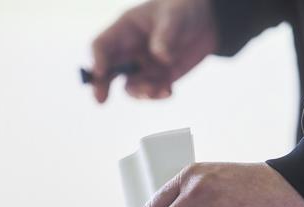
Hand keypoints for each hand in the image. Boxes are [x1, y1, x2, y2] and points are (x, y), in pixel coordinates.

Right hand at [91, 0, 217, 102]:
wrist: (206, 22)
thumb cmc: (183, 10)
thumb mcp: (175, 16)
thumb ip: (166, 35)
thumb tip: (161, 58)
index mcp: (125, 30)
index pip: (102, 45)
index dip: (97, 59)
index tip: (101, 73)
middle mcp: (129, 51)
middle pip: (107, 70)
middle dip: (102, 85)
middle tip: (100, 100)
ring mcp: (142, 67)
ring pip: (130, 86)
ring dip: (140, 92)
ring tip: (158, 90)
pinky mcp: (157, 78)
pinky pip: (151, 92)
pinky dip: (158, 95)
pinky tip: (169, 91)